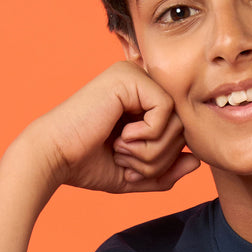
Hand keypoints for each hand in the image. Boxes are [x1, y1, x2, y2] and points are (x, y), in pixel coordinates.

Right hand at [20, 61, 200, 195]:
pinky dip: (150, 135)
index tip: (136, 169)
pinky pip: (167, 110)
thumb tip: (197, 161)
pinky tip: (123, 138)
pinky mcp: (130, 77)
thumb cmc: (88, 165)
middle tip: (129, 162)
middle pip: (183, 126)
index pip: (178, 131)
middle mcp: (139, 83)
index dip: (166, 159)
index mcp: (140, 101)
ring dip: (155, 150)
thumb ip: (166, 171)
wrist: (54, 158)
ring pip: (178, 120)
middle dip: (162, 157)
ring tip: (123, 152)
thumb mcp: (136, 175)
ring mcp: (134, 76)